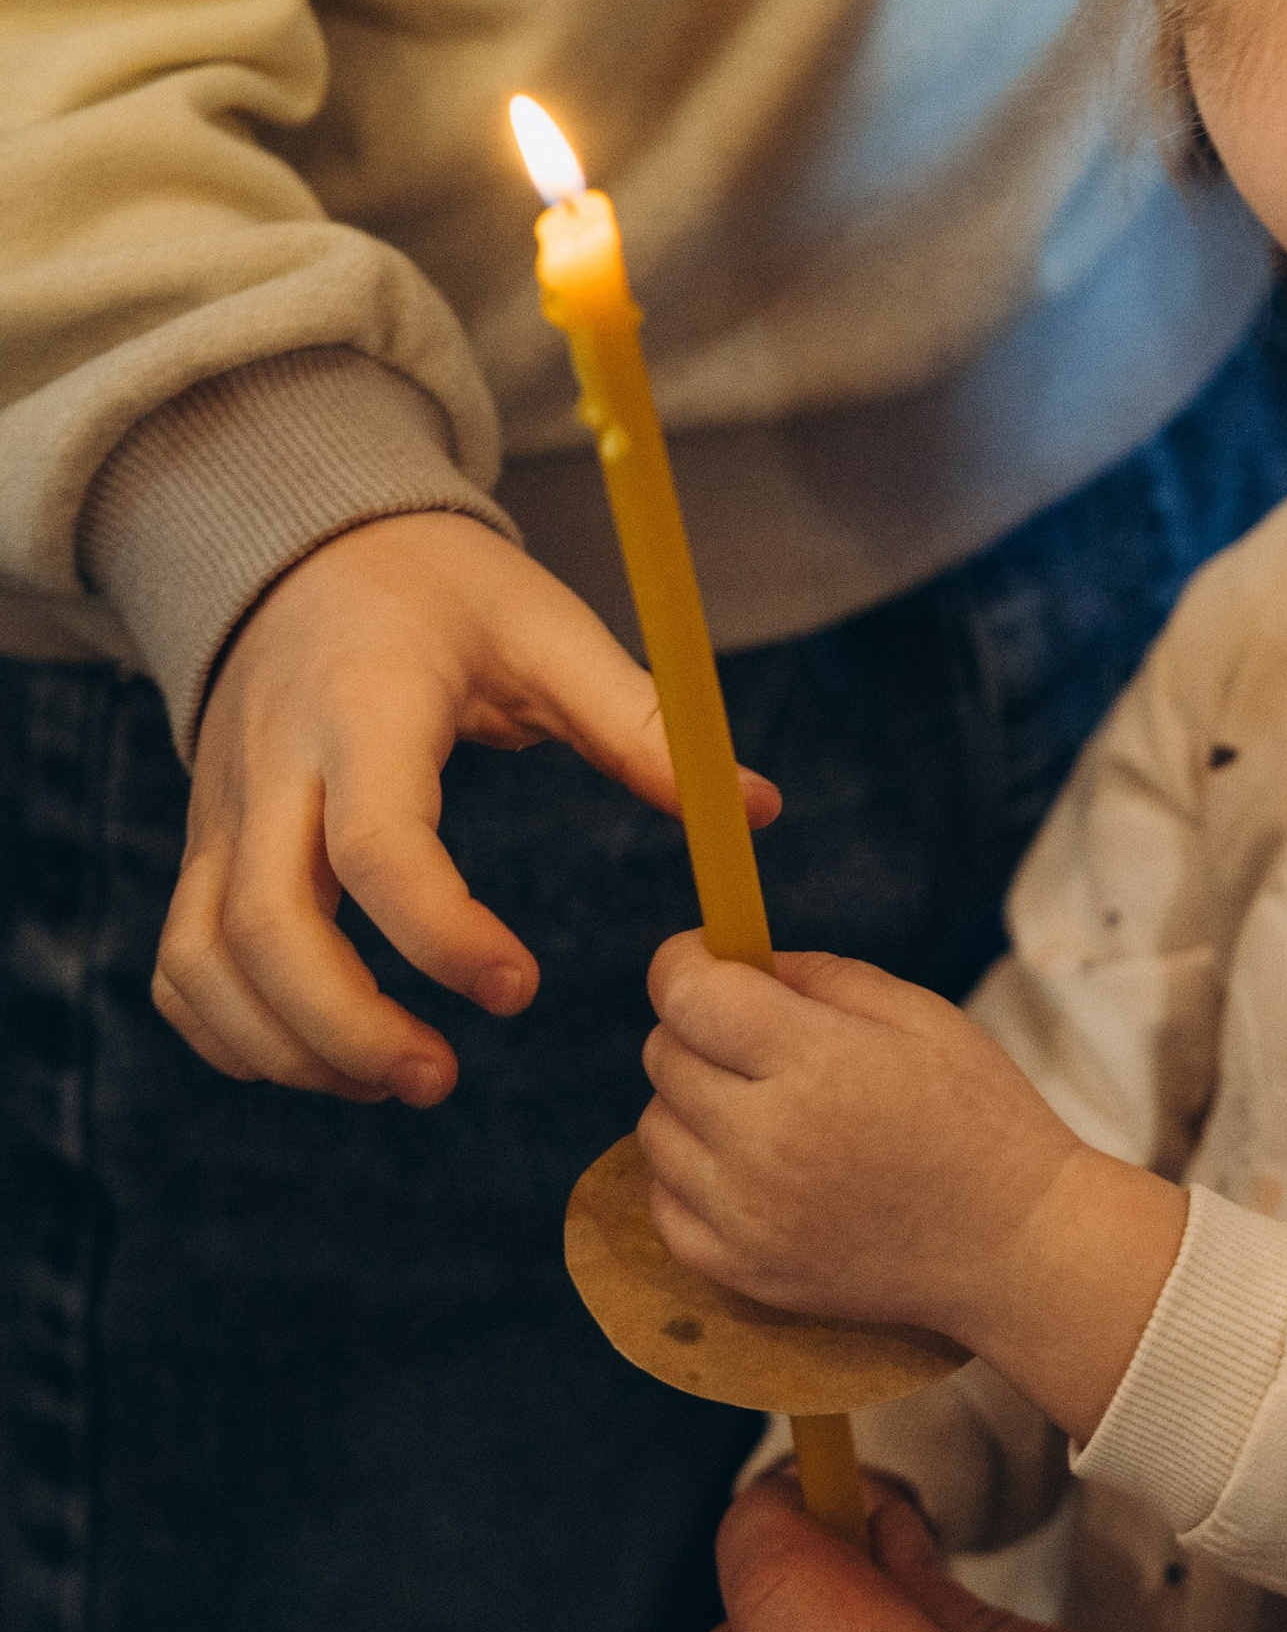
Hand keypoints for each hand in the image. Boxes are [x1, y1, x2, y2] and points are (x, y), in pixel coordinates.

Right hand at [157, 514, 777, 1106]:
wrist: (303, 549)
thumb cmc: (441, 591)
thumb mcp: (546, 628)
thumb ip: (642, 724)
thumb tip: (758, 809)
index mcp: (365, 707)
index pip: (375, 845)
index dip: (442, 934)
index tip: (521, 988)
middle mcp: (273, 767)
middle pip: (266, 927)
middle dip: (345, 1027)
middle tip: (440, 1082)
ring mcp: (223, 813)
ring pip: (207, 961)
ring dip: (289, 1047)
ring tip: (394, 1081)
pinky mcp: (204, 847)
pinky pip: (183, 964)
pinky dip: (231, 1032)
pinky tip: (321, 1060)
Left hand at [639, 935, 1183, 1433]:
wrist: (1017, 1250)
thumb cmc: (981, 1119)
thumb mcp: (921, 1017)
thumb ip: (821, 977)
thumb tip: (738, 963)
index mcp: (818, 1064)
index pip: (688, 995)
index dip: (683, 961)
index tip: (702, 956)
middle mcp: (767, 1142)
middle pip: (666, 1056)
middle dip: (698, 1027)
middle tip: (755, 1036)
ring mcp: (749, 1216)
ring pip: (656, 1128)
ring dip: (693, 1103)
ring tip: (762, 1106)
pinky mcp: (743, 1272)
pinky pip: (665, 1203)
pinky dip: (691, 1175)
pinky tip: (750, 1166)